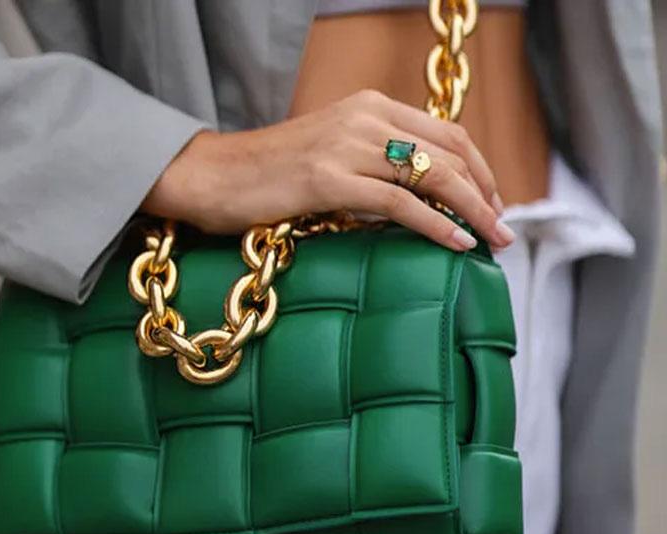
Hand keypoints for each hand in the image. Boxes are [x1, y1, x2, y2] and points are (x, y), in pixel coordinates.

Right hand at [141, 89, 514, 252]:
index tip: (493, 204)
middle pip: (451, 152)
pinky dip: (435, 225)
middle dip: (487, 194)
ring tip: (493, 242)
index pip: (446, 133)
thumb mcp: (330, 156)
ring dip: (472, 212)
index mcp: (369, 107)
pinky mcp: (328, 179)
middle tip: (504, 232)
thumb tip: (412, 198)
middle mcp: (364, 118)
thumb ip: (372, 163)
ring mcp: (346, 146)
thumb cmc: (267, 176)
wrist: (212, 176)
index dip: (480, 169)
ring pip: (433, 176)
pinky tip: (458, 244)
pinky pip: (398, 203)